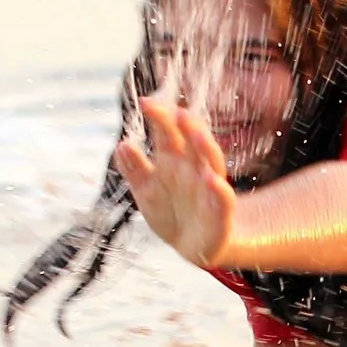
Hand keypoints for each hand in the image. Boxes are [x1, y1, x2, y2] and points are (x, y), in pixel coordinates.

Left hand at [117, 96, 236, 268]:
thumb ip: (134, 169)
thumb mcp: (145, 190)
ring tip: (197, 135)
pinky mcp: (220, 212)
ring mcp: (209, 187)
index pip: (168, 131)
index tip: (146, 102)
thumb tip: (122, 145)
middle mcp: (193, 167)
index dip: (159, 117)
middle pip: (192, 140)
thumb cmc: (170, 211)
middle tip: (177, 111)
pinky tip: (212, 180)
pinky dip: (219, 190)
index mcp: (173, 159)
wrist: (193, 245)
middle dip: (186, 125)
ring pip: (212, 162)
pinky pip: (223, 199)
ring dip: (206, 148)